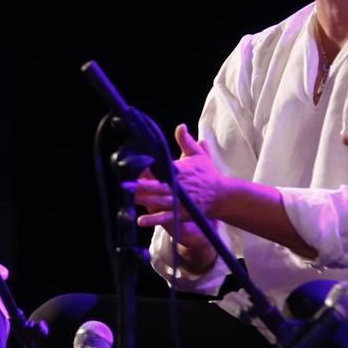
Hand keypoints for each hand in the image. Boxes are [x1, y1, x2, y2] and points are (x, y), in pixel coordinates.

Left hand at [130, 124, 221, 273]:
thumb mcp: (199, 155)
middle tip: (125, 184)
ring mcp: (180, 201)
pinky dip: (154, 219)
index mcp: (181, 171)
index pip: (162, 168)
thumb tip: (181, 126)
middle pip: (158, 185)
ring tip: (129, 198)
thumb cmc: (208, 174)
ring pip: (159, 201)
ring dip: (144, 200)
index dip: (148, 168)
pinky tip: (141, 220)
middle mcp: (179, 186)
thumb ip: (187, 141)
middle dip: (142, 185)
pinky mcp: (182, 213)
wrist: (222, 195)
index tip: (135, 165)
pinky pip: (166, 217)